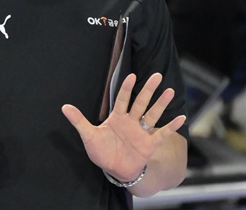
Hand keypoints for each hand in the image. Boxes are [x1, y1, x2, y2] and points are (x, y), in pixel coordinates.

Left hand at [62, 73, 185, 181]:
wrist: (116, 170)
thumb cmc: (102, 151)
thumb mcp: (89, 136)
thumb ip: (79, 121)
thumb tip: (64, 107)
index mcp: (117, 118)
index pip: (122, 99)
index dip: (127, 88)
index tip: (132, 75)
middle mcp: (131, 122)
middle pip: (141, 102)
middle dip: (148, 89)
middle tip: (157, 75)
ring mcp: (141, 132)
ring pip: (152, 114)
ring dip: (161, 104)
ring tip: (170, 91)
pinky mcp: (149, 144)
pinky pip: (161, 133)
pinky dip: (171, 126)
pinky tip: (181, 117)